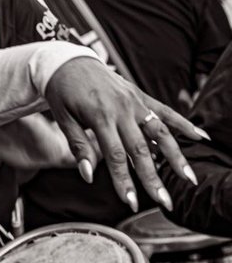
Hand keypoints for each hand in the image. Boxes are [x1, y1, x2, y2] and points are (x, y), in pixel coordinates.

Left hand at [44, 57, 205, 211]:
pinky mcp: (140, 96)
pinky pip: (165, 111)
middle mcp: (121, 109)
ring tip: (188, 178)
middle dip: (153, 178)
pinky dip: (183, 123)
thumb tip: (88, 176)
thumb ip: (78, 146)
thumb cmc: (61, 91)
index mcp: (99, 116)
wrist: (67, 60)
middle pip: (141, 150)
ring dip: (176, 156)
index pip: (115, 156)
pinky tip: (200, 137)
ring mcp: (134, 102)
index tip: (132, 202)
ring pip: (160, 132)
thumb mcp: (62, 118)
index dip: (124, 181)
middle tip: (165, 202)